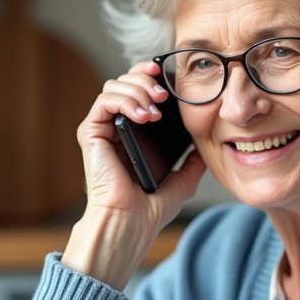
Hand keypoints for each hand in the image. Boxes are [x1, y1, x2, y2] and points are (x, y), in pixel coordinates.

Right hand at [63, 61, 205, 288]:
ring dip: (138, 88)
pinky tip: (144, 114)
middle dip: (146, 79)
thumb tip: (208, 146)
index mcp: (133, 135)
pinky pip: (104, 101)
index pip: (139, 92)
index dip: (151, 78)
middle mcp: (115, 128)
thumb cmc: (149, 209)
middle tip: (164, 92)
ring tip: (156, 107)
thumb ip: (193, 162)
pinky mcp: (90, 133)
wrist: (130, 224)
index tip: (169, 75)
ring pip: (114, 86)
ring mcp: (102, 130)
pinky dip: (126, 100)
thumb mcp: (182, 180)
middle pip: (125, 82)